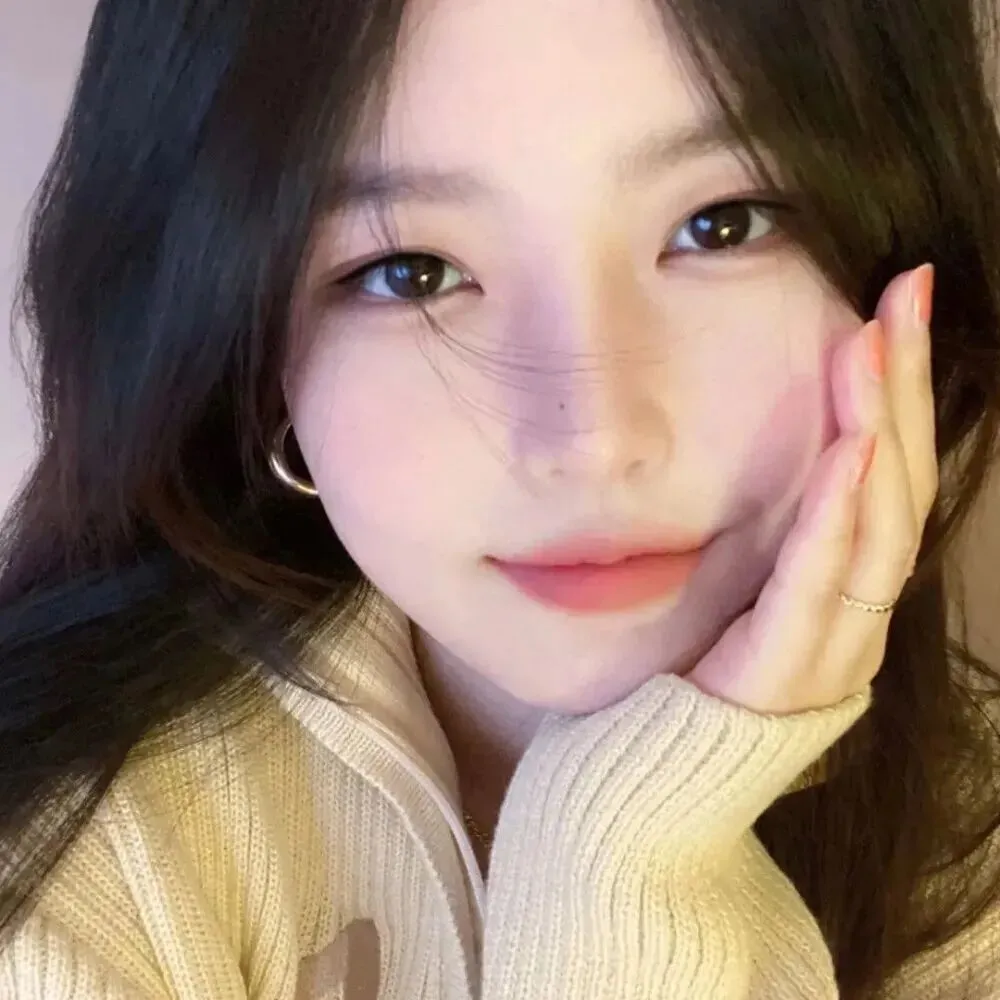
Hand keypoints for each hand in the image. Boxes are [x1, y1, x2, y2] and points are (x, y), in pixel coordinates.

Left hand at [686, 265, 937, 714]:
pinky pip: (820, 585)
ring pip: (876, 526)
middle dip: (902, 386)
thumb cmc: (700, 674)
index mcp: (849, 589)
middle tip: (905, 295)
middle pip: (898, 486)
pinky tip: (852, 451)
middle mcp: (858, 615)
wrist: (654, 777)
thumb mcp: (748, 583)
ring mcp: (831, 648)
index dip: (903, 390)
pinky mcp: (784, 675)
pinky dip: (837, 515)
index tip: (896, 303)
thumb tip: (801, 438)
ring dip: (879, 427)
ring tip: (875, 346)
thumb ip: (782, 527)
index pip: (889, 475)